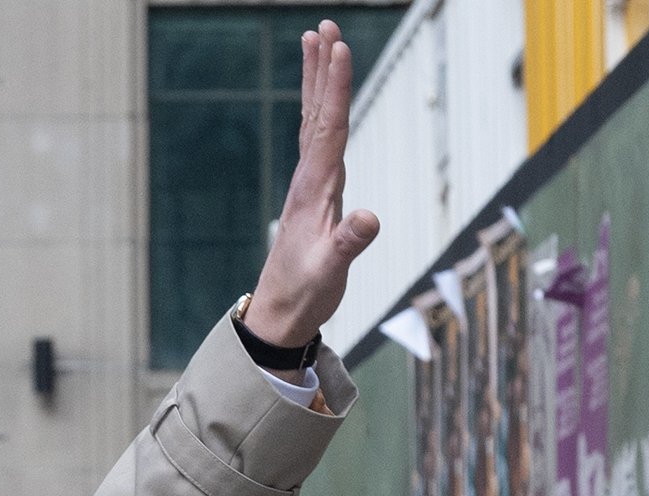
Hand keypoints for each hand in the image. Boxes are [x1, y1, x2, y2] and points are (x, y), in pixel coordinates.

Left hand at [242, 20, 384, 351]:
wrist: (279, 313)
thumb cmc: (306, 294)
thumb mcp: (330, 273)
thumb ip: (349, 244)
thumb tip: (369, 218)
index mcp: (315, 189)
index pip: (329, 127)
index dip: (336, 86)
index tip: (339, 46)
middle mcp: (309, 179)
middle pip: (317, 112)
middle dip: (321, 68)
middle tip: (324, 26)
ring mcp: (309, 183)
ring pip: (314, 120)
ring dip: (318, 80)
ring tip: (317, 42)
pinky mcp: (313, 192)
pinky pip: (317, 138)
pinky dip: (322, 110)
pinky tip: (324, 99)